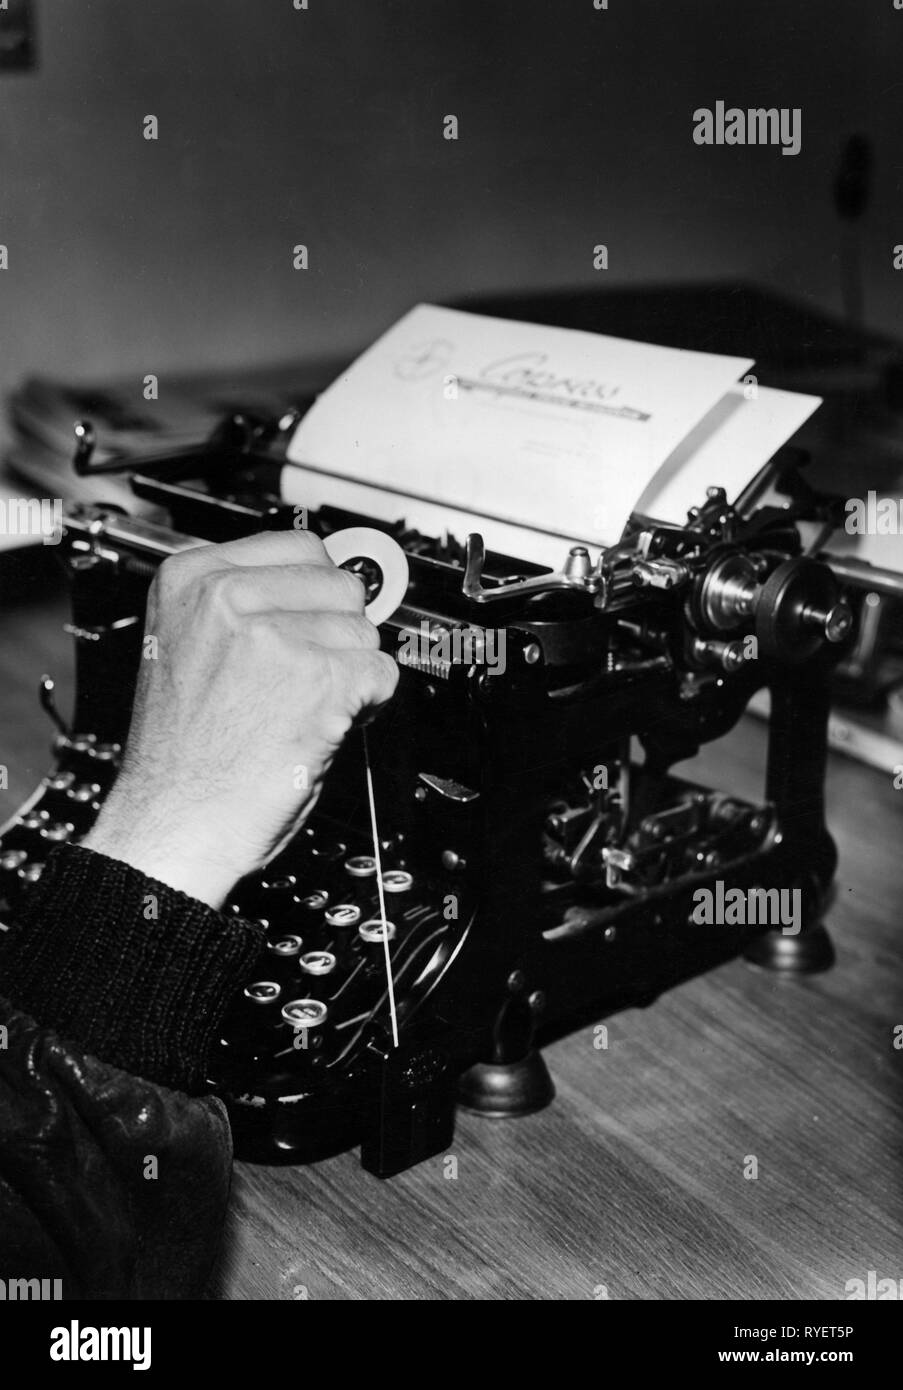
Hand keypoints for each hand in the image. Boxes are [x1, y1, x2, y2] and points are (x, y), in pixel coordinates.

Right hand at [82, 529, 398, 907]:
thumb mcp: (189, 647)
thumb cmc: (180, 755)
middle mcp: (227, 597)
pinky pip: (380, 673)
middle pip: (340, 583)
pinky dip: (370, 705)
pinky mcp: (316, 679)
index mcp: (190, 578)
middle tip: (308, 677)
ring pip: (364, 632)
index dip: (317, 591)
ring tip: (305, 709)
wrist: (170, 823)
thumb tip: (318, 588)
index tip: (314, 617)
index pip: (300, 545)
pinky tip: (325, 726)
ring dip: (352, 673)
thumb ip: (245, 606)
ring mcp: (273, 636)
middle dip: (339, 631)